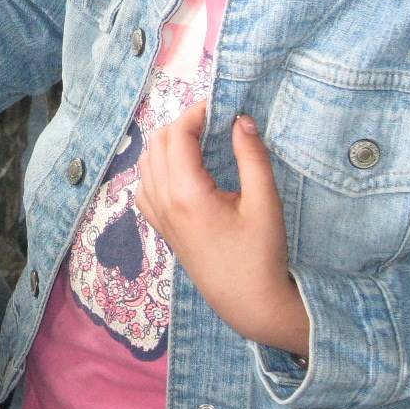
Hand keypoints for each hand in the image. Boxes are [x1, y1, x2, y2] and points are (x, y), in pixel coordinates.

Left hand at [134, 104, 309, 355]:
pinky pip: (145, 186)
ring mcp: (158, 216)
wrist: (248, 302)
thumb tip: (241, 119)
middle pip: (157, 143)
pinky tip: (182, 170)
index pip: (178, 135)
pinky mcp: (161, 228)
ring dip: (167, 143)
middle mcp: (164, 202)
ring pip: (146, 162)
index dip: (196, 113)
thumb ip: (252, 157)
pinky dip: (157, 167)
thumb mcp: (264, 202)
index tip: (220, 106)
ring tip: (200, 140)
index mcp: (187, 193)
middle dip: (182, 124)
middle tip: (213, 120)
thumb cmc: (261, 254)